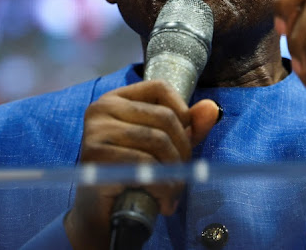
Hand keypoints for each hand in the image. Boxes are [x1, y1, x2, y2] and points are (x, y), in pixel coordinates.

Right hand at [65, 80, 219, 249]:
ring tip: (173, 191)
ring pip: (158, 140)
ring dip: (174, 172)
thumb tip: (212, 108)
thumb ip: (189, 126)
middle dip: (182, 150)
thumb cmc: (132, 177)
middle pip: (164, 116)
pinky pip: (144, 163)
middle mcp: (102, 108)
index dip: (182, 110)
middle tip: (182, 176)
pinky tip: (162, 200)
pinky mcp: (94, 154)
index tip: (186, 138)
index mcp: (116, 99)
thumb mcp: (165, 146)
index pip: (159, 88)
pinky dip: (162, 184)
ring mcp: (95, 129)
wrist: (102, 217)